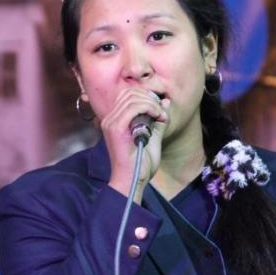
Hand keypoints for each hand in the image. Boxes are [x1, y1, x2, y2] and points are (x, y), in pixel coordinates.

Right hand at [102, 88, 170, 202]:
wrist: (132, 182)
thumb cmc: (140, 164)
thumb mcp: (153, 137)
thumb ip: (157, 120)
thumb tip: (165, 102)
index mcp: (115, 121)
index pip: (128, 95)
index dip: (146, 97)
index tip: (160, 111)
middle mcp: (110, 119)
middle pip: (130, 93)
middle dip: (150, 99)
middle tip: (162, 113)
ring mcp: (111, 123)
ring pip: (132, 98)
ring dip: (152, 103)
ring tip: (161, 117)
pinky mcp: (116, 128)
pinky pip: (133, 107)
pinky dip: (149, 107)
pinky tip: (158, 117)